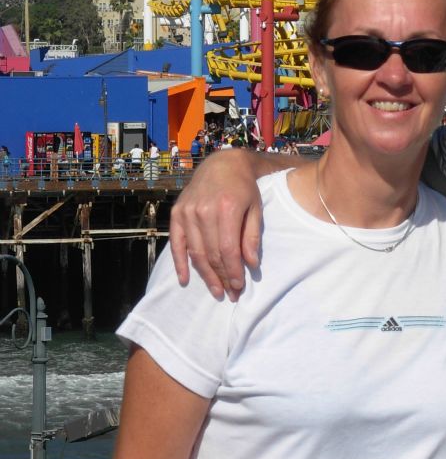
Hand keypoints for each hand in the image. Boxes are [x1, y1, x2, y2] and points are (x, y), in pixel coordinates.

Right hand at [169, 149, 264, 299]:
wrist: (223, 165)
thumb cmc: (244, 188)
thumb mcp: (255, 208)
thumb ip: (252, 236)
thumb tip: (251, 264)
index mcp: (226, 208)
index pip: (228, 249)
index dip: (233, 271)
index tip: (239, 287)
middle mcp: (204, 211)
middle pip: (211, 254)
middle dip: (222, 277)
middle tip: (230, 294)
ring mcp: (187, 212)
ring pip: (195, 253)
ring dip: (205, 275)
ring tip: (216, 290)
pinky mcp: (176, 213)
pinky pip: (176, 244)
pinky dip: (179, 263)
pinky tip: (185, 280)